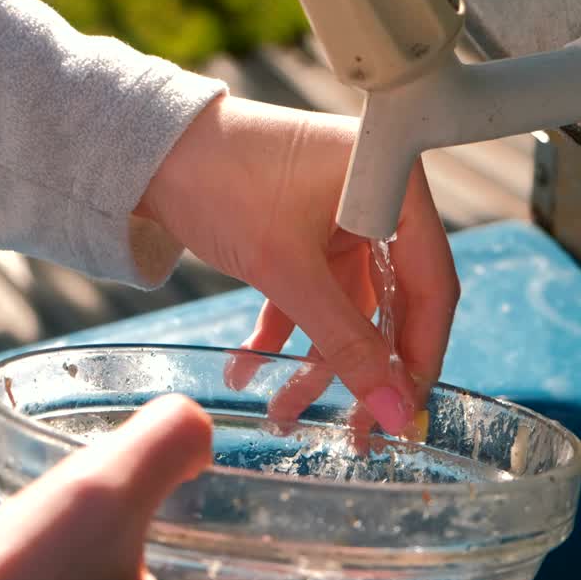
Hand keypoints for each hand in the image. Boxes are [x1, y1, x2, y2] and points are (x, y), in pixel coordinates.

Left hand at [138, 95, 458, 435]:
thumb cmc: (223, 180)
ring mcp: (340, 218)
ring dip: (315, 362)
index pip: (432, 286)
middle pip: (390, 304)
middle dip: (364, 370)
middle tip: (357, 432)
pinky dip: (283, 331)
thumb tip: (395, 410)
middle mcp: (378, 199)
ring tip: (280, 413)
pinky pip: (309, 295)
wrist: (149, 147)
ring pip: (345, 308)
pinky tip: (247, 369)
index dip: (420, 355)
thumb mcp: (288, 271)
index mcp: (395, 186)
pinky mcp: (304, 231)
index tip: (405, 413)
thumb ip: (346, 344)